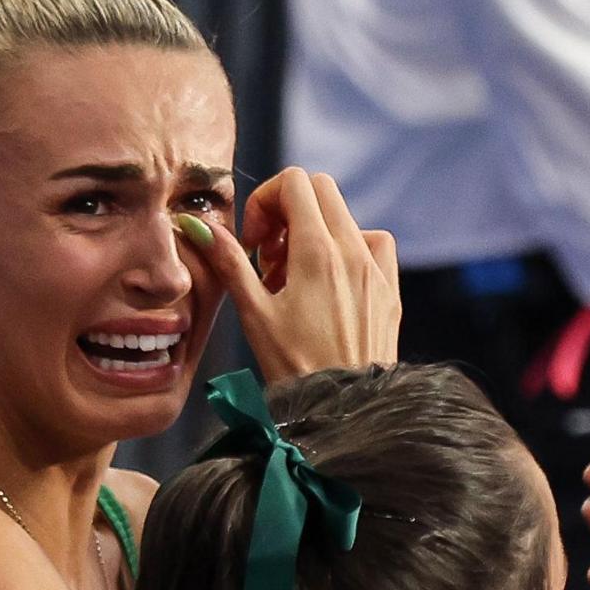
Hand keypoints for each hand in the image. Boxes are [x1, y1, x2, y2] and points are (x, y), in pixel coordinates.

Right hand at [179, 167, 401, 381]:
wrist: (346, 408)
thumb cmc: (296, 366)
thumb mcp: (254, 312)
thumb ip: (229, 261)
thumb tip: (199, 226)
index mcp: (318, 250)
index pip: (295, 182)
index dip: (266, 200)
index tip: (256, 241)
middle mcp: (354, 252)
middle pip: (322, 191)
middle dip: (288, 212)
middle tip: (270, 257)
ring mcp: (378, 270)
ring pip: (347, 219)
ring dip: (317, 233)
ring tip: (295, 278)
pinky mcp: (391, 290)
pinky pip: (373, 247)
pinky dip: (348, 252)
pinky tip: (329, 287)